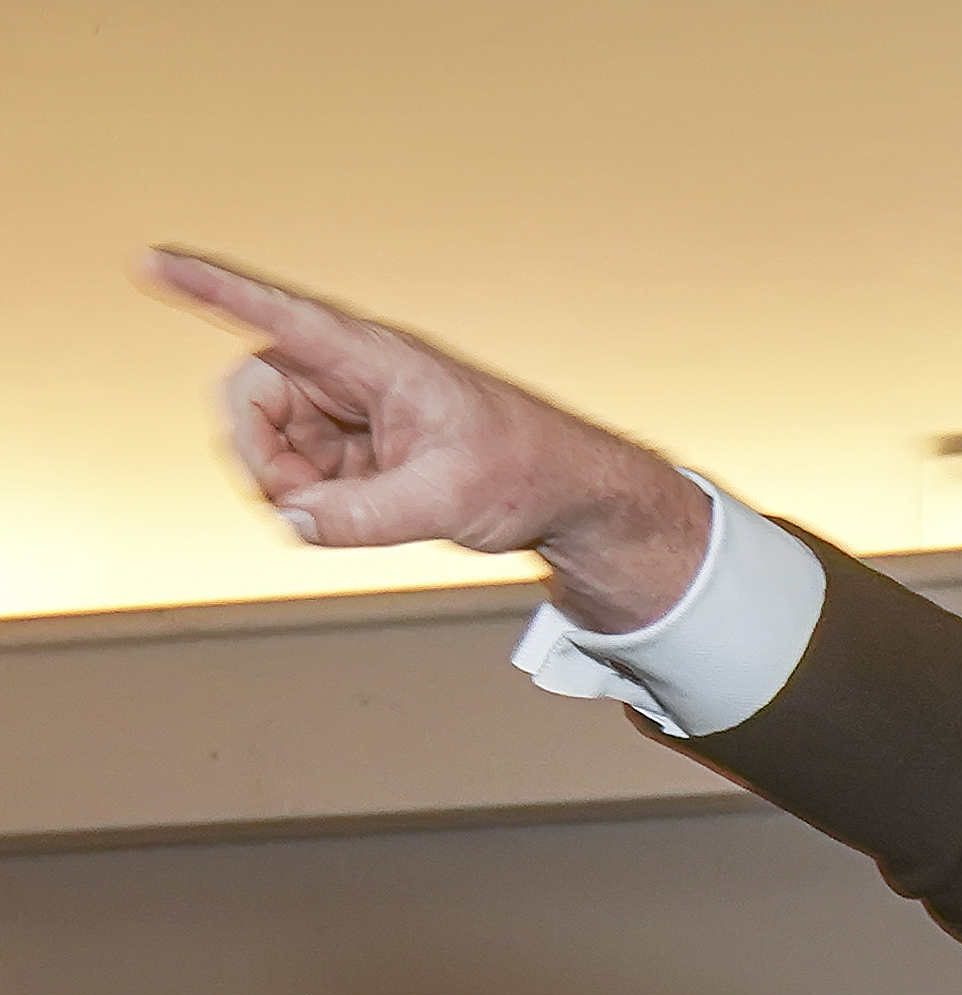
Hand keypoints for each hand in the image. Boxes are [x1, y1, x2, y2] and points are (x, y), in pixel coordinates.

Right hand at [138, 248, 707, 630]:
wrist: (566, 492)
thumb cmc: (524, 472)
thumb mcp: (446, 500)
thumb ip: (360, 516)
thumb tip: (289, 520)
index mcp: (374, 358)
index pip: (278, 313)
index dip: (209, 287)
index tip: (150, 261)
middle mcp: (350, 373)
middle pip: (250, 394)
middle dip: (259, 452)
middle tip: (299, 502)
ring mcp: (346, 410)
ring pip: (268, 439)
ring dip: (289, 483)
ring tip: (353, 510)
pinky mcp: (350, 446)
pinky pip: (296, 471)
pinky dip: (311, 500)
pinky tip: (361, 512)